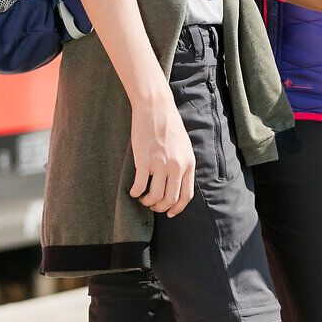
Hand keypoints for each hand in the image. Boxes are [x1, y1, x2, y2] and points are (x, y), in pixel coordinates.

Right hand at [129, 90, 194, 216]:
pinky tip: (133, 191)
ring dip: (147, 202)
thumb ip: (182, 165)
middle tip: (152, 206)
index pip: (186, 195)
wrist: (156, 108)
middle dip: (160, 207)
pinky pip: (139, 185)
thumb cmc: (169, 126)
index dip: (177, 208)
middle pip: (170, 199)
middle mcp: (176, 166)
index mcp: (188, 163)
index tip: (170, 213)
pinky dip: (135, 192)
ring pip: (154, 196)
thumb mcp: (184, 147)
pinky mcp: (144, 160)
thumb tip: (177, 184)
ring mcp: (160, 164)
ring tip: (142, 199)